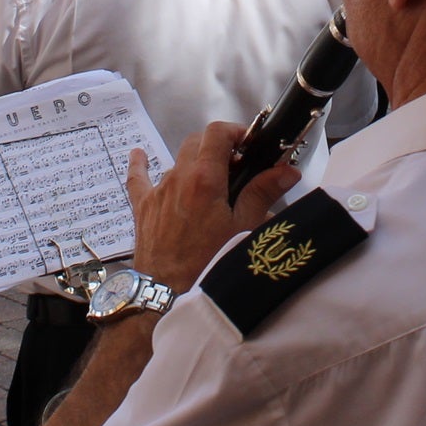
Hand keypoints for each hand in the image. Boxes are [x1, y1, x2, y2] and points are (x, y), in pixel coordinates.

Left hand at [128, 121, 301, 294]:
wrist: (167, 293)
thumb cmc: (208, 263)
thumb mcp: (243, 229)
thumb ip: (263, 193)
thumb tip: (286, 171)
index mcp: (204, 178)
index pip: (218, 133)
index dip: (235, 131)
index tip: (249, 143)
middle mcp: (178, 177)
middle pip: (197, 142)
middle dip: (218, 146)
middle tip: (238, 164)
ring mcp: (158, 190)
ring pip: (177, 161)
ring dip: (195, 162)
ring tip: (212, 180)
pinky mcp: (144, 206)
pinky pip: (139, 178)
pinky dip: (141, 164)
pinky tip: (138, 154)